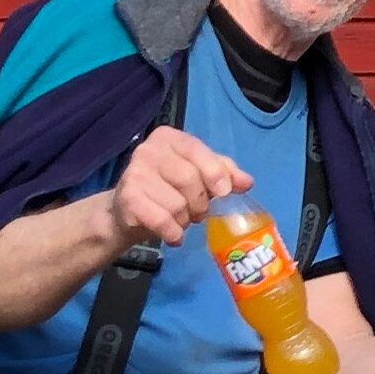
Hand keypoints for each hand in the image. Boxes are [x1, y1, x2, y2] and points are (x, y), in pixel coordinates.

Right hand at [105, 126, 246, 252]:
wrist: (127, 212)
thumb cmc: (167, 189)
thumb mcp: (198, 175)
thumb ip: (223, 173)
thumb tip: (246, 182)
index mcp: (169, 138)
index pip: (198, 150)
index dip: (215, 172)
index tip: (225, 192)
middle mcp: (148, 150)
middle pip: (190, 178)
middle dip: (201, 202)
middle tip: (198, 212)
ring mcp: (134, 174)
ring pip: (177, 203)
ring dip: (185, 219)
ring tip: (180, 219)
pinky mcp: (127, 199)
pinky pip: (162, 220)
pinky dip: (173, 233)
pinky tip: (173, 235)